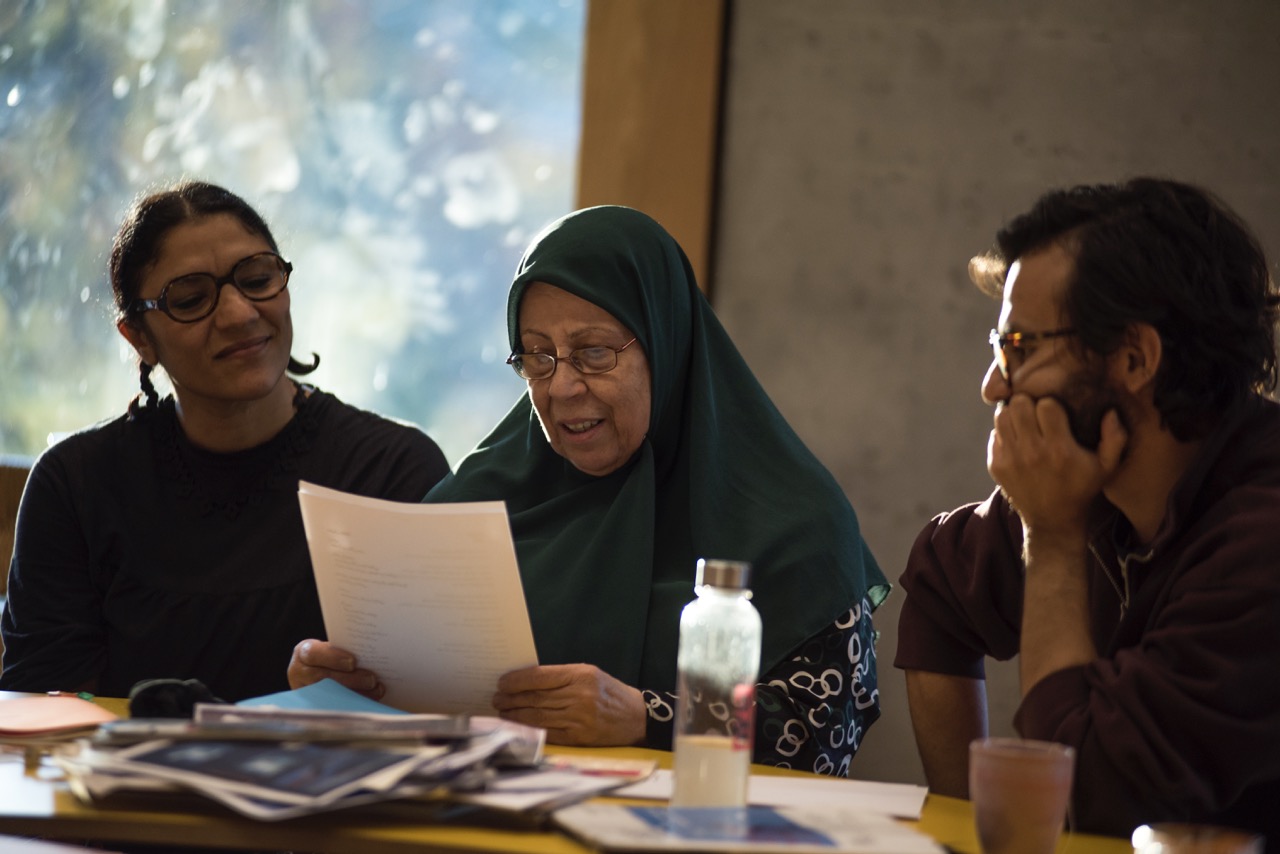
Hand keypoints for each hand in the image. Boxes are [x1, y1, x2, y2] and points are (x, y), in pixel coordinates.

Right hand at [287, 639, 385, 700]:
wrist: (322, 672)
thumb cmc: (335, 655)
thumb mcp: (335, 648)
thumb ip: (347, 648)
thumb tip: (373, 650)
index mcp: (304, 653)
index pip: (313, 654)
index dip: (333, 658)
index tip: (353, 662)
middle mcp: (300, 673)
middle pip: (323, 678)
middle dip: (350, 679)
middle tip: (372, 679)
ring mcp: (306, 693)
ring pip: (329, 695)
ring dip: (355, 693)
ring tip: (376, 689)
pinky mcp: (315, 707)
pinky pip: (334, 708)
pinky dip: (354, 704)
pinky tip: (370, 701)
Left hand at [492, 664, 645, 746]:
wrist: (637, 717)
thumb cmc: (609, 693)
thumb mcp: (589, 674)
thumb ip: (561, 677)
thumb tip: (526, 682)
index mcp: (582, 675)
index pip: (540, 676)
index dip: (517, 680)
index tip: (502, 682)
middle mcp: (580, 696)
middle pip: (536, 697)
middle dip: (511, 698)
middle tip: (496, 698)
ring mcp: (580, 718)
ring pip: (538, 716)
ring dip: (515, 715)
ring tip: (502, 712)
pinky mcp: (579, 737)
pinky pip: (548, 733)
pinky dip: (530, 730)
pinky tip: (518, 727)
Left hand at [987, 394, 1127, 539]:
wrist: (1053, 521)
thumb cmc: (1081, 488)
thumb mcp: (1106, 467)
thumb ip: (1115, 437)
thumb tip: (1110, 411)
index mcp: (1060, 449)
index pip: (1046, 405)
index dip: (1051, 404)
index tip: (1056, 413)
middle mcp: (1032, 453)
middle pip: (1019, 405)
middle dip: (1029, 404)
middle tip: (1036, 413)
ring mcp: (1011, 459)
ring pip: (1002, 416)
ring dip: (1014, 415)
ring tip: (1025, 423)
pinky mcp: (997, 466)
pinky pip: (995, 434)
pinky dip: (1005, 433)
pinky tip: (1018, 440)